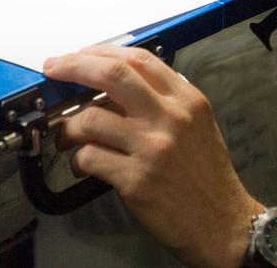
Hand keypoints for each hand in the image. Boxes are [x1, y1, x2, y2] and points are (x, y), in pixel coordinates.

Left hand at [43, 44, 262, 267]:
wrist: (223, 225)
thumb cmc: (208, 176)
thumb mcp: (198, 124)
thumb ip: (166, 100)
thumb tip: (118, 84)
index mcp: (187, 100)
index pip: (139, 60)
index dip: (102, 52)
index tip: (80, 55)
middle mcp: (169, 118)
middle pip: (112, 75)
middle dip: (73, 66)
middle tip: (53, 69)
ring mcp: (151, 149)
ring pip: (90, 118)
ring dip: (68, 126)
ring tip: (67, 136)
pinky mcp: (135, 180)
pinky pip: (89, 157)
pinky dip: (78, 159)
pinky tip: (82, 164)